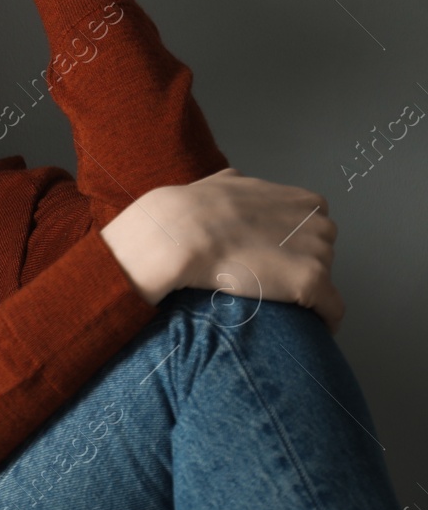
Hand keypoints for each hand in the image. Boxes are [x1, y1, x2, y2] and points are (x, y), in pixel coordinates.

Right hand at [102, 168, 344, 332]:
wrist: (179, 234)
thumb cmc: (193, 211)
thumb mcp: (222, 183)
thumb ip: (242, 186)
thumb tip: (236, 185)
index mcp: (302, 201)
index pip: (313, 228)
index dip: (291, 244)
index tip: (268, 256)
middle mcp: (317, 223)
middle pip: (321, 253)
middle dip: (298, 265)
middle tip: (264, 278)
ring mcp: (317, 253)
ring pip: (322, 281)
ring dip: (302, 292)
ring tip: (269, 301)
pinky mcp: (311, 283)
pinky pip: (331, 309)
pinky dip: (323, 319)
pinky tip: (308, 327)